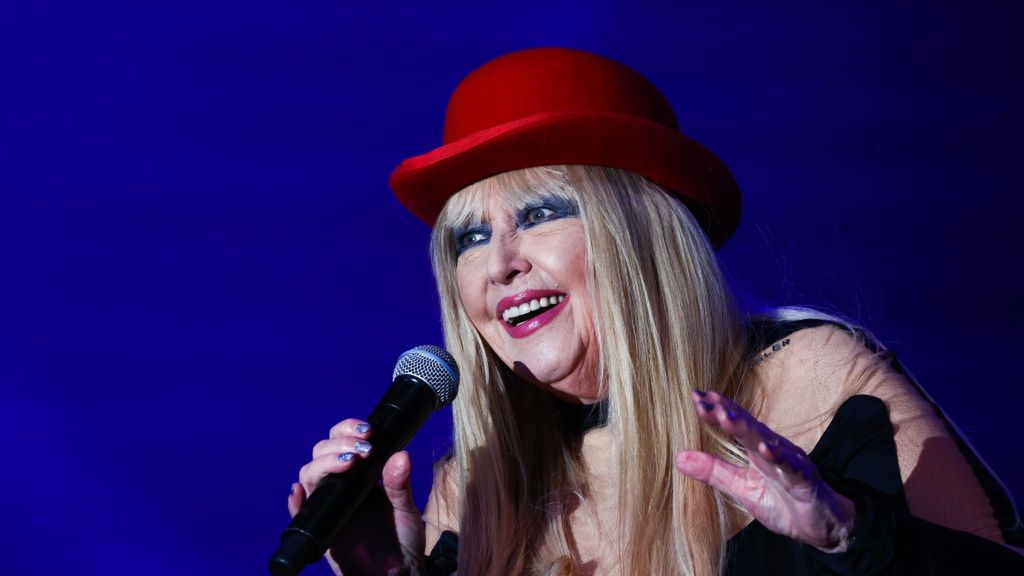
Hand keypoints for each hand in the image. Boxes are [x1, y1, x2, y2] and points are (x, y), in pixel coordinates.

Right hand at [288, 418, 424, 574]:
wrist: (396, 573)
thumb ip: (400, 485)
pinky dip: (295, 501)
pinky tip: (299, 493)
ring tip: (346, 463)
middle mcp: (342, 484)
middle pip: (322, 452)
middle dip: (338, 443)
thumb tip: (401, 455)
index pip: (345, 440)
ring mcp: (329, 504)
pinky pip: (300, 512)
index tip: (366, 431)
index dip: (348, 430)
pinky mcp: (320, 527)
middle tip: (361, 451)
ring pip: (309, 475)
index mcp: (362, 473)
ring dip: (322, 463)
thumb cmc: (402, 539)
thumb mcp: (406, 509)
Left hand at [674, 391, 855, 551]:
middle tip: (705, 401)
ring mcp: (790, 463)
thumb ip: (712, 471)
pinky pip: (792, 468)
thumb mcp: (740, 487)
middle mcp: (773, 449)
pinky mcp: (805, 481)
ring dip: (747, 428)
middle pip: (748, 426)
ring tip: (726, 417)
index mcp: (756, 449)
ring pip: (767, 441)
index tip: (695, 396)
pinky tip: (765, 450)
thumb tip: (678, 457)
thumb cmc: (781, 502)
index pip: (735, 423)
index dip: (716, 409)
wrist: (820, 527)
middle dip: (726, 412)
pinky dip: (779, 458)